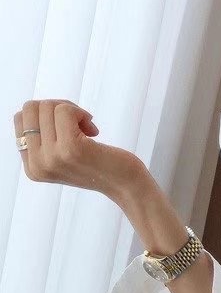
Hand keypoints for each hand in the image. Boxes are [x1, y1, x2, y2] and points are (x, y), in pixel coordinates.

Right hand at [13, 98, 143, 199]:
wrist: (128, 186)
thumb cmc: (100, 166)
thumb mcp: (63, 155)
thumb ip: (43, 138)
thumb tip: (31, 108)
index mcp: (33, 168)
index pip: (20, 119)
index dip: (46, 115)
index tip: (67, 129)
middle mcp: (38, 165)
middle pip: (31, 109)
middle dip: (57, 108)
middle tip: (80, 125)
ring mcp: (53, 157)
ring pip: (48, 107)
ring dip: (72, 111)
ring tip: (88, 131)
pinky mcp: (71, 148)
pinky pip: (64, 110)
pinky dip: (81, 112)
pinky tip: (94, 130)